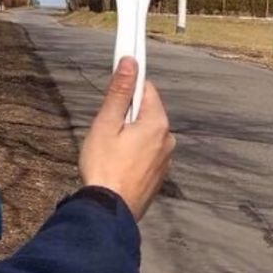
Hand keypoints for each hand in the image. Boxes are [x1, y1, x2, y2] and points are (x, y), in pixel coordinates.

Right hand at [78, 57, 174, 220]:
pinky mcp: (158, 176)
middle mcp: (167, 139)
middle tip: (105, 127)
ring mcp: (165, 160)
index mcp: (157, 123)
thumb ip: (119, 92)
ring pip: (146, 134)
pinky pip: (147, 153)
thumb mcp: (106, 123)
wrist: (109, 211)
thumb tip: (130, 62)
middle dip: (127, 114)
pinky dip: (133, 152)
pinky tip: (117, 163)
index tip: (115, 87)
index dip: (129, 86)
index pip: (147, 89)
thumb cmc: (105, 166)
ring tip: (109, 149)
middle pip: (147, 112)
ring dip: (130, 134)